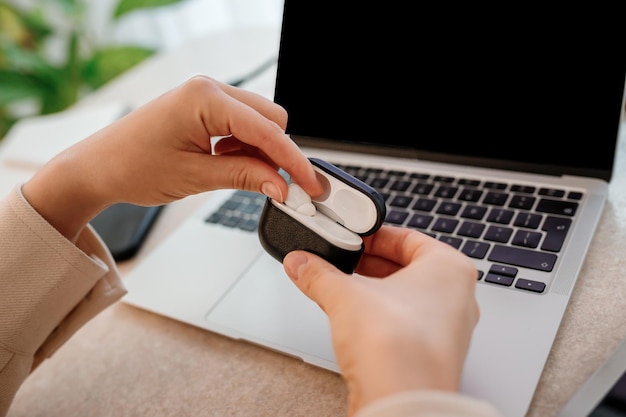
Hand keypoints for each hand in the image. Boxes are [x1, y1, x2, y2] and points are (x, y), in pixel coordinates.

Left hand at [22, 76, 322, 240]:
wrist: (96, 167)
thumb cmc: (131, 166)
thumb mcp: (195, 177)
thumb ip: (245, 177)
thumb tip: (282, 184)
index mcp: (205, 98)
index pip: (267, 130)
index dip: (293, 161)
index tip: (309, 185)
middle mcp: (208, 89)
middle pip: (270, 119)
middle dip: (277, 154)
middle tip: (274, 187)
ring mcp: (206, 96)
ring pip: (258, 122)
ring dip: (258, 152)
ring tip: (232, 174)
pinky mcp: (203, 108)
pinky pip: (241, 125)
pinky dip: (243, 148)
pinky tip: (224, 163)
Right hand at [282, 226, 479, 415]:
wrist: (403, 401)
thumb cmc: (398, 345)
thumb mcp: (345, 296)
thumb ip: (319, 275)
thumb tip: (302, 264)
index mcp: (449, 269)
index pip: (409, 238)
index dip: (375, 237)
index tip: (352, 239)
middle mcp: (456, 298)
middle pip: (408, 268)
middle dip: (370, 265)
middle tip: (342, 262)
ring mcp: (447, 329)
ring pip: (406, 298)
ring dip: (374, 293)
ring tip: (343, 290)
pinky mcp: (431, 354)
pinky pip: (405, 324)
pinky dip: (380, 318)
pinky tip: (356, 320)